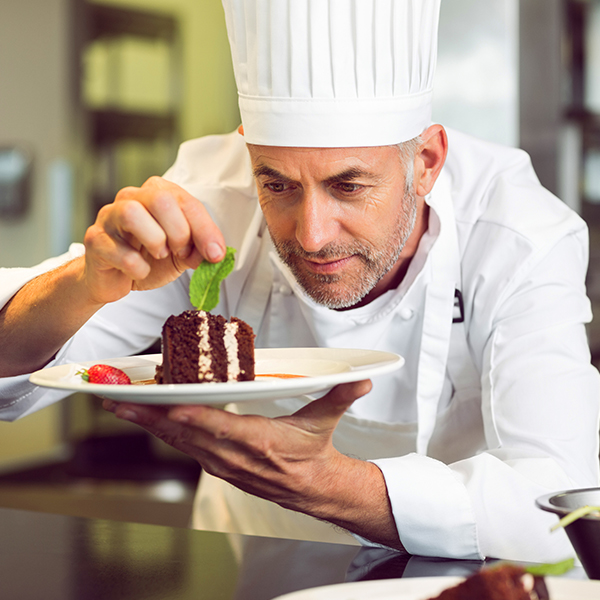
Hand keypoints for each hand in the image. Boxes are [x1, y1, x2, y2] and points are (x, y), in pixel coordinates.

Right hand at [83, 177, 225, 304]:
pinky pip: (118, 251)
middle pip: (160, 199)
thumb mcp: (182, 254)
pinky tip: (140, 271)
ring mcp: (109, 217)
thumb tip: (215, 253)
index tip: (216, 253)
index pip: (186, 201)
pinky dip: (137, 267)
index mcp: (157, 194)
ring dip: (155, 240)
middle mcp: (131, 198)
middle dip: (179, 232)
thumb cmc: (147, 258)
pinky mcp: (95, 240)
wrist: (113, 280)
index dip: (205, 228)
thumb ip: (199, 249)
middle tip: (180, 252)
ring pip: (132, 213)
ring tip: (159, 256)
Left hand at [102, 381, 399, 527]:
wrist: (313, 490)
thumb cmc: (313, 455)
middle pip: (187, 435)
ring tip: (121, 406)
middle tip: (119, 400)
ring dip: (149, 425)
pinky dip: (164, 433)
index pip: (221, 429)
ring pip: (180, 443)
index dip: (193, 419)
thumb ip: (340, 396)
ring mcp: (223, 464)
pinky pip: (185, 448)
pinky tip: (149, 420)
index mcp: (259, 442)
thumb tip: (362, 379)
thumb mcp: (325, 422)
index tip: (167, 407)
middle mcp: (235, 456)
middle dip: (150, 418)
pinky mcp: (218, 466)